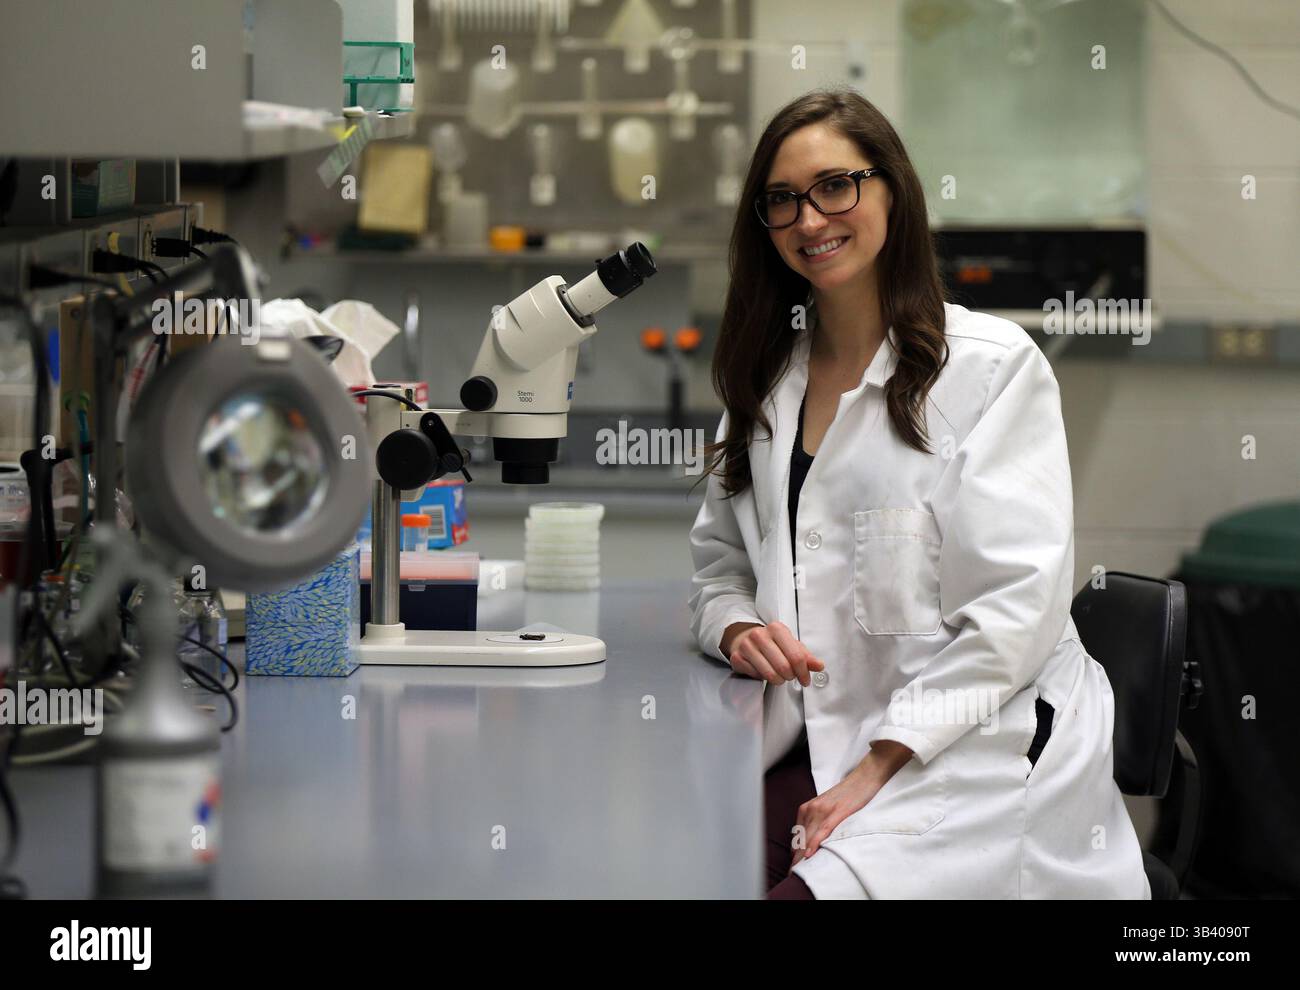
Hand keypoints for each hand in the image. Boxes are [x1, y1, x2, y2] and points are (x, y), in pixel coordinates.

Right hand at [721, 621, 824, 686]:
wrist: (744, 638)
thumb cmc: (771, 643)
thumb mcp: (790, 645)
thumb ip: (806, 656)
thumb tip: (819, 666)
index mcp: (777, 628)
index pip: (796, 656)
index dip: (803, 672)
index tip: (805, 679)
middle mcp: (760, 635)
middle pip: (784, 667)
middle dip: (790, 676)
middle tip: (790, 676)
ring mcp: (747, 645)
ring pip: (770, 674)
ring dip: (778, 680)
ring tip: (779, 676)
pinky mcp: (737, 657)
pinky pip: (756, 676)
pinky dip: (763, 678)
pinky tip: (763, 671)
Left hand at [789, 740, 913, 869]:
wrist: (863, 778)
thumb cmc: (847, 794)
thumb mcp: (827, 807)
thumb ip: (817, 821)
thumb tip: (811, 842)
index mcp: (807, 808)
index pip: (797, 836)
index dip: (794, 853)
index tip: (791, 868)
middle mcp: (811, 809)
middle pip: (801, 839)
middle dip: (796, 858)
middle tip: (791, 874)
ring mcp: (823, 810)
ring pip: (809, 837)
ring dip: (802, 855)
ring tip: (798, 871)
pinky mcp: (837, 811)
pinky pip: (823, 830)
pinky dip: (815, 843)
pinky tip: (810, 854)